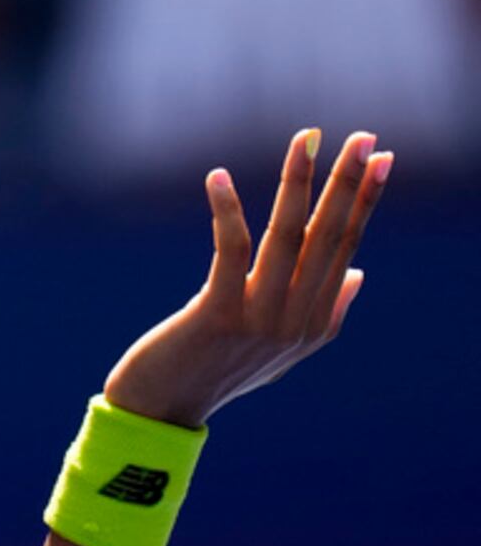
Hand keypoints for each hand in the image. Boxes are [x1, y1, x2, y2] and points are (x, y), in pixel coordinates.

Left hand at [103, 130, 390, 428]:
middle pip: (327, 238)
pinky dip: (228, 211)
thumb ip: (325, 312)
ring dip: (298, 184)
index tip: (381, 159)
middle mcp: (295, 320)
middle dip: (348, 184)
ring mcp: (259, 318)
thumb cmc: (218, 370)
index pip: (345, 248)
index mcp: (314, 322)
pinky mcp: (217, 314)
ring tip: (307, 139)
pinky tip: (220, 176)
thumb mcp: (283, 350)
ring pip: (287, 238)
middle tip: (367, 137)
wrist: (163, 408)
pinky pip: (230, 252)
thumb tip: (360, 272)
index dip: (363, 202)